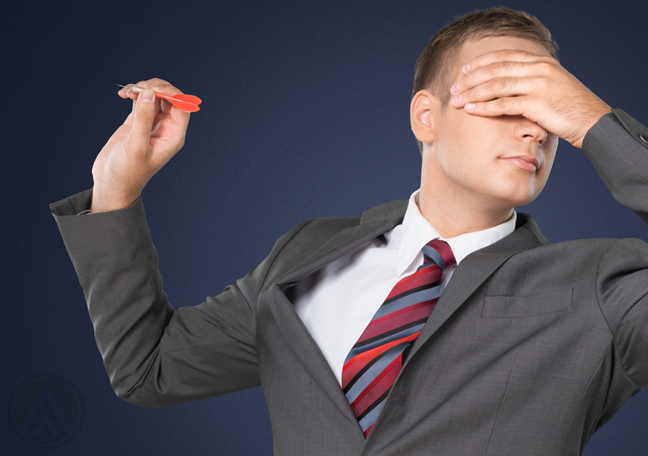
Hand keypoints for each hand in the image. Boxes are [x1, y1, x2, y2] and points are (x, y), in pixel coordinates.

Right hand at [91, 78, 189, 212]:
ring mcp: (151, 124)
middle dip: (156, 88)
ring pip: (154, 97)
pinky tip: (123, 94)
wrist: (111, 183)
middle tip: (139, 87)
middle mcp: (165, 128)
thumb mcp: (136, 146)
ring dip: (143, 89)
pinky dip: (134, 94)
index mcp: (173, 136)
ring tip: (129, 90)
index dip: (172, 93)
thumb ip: (143, 119)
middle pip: (169, 98)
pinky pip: (140, 102)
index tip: (154, 88)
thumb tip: (149, 93)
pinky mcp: (136, 123)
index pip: (182, 107)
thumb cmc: (128, 172)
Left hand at [449, 49, 611, 148]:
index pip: (504, 56)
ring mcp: (538, 85)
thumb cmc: (570, 109)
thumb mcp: (552, 87)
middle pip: (495, 69)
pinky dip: (484, 107)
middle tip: (454, 88)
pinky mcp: (537, 103)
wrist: (592, 121)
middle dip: (471, 79)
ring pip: (496, 85)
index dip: (481, 62)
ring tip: (457, 101)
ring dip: (473, 93)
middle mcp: (539, 69)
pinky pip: (504, 104)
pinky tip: (471, 110)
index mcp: (541, 62)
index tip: (464, 70)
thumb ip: (532, 81)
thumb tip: (509, 85)